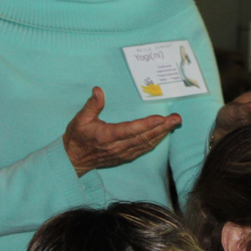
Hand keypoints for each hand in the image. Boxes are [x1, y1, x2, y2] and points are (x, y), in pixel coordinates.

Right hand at [63, 87, 181, 177]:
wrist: (74, 160)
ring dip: (162, 134)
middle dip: (162, 127)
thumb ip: (92, 105)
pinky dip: (155, 141)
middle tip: (177, 118)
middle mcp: (118, 147)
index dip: (147, 124)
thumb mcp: (80, 119)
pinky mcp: (125, 157)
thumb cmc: (77, 137)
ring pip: (146, 144)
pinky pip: (143, 149)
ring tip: (174, 124)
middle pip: (144, 137)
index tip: (161, 118)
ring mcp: (123, 153)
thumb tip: (98, 90)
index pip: (131, 129)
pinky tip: (163, 134)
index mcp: (108, 136)